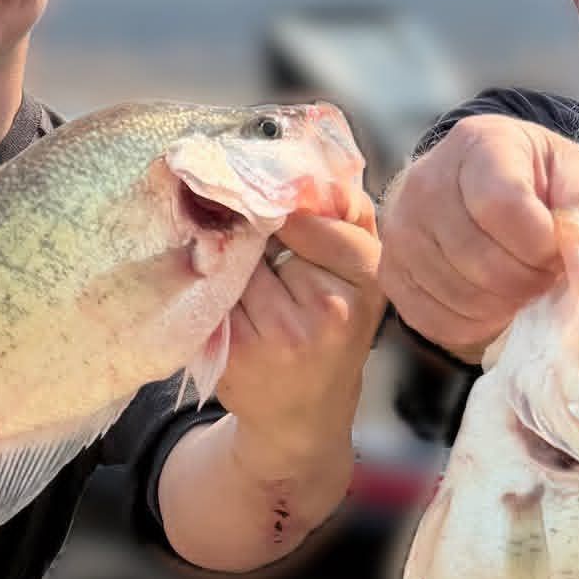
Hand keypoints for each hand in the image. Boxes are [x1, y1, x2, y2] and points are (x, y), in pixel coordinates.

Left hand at [216, 188, 385, 479]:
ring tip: (239, 271)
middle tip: (249, 230)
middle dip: (256, 229)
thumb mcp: (359, 277)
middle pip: (269, 235)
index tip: (277, 205)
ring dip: (229, 255)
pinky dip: (211, 285)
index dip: (290, 208)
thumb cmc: (331, 332)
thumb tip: (316, 163)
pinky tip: (221, 294)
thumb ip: (349, 217)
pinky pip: (215, 292)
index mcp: (367, 281)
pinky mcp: (238, 351)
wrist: (302, 415)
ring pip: (237, 260)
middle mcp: (329, 311)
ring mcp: (280, 335)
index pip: (317, 218)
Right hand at [379, 113, 578, 360]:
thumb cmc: (537, 182)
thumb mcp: (577, 175)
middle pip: (477, 256)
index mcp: (478, 144)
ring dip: (503, 305)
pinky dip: (473, 323)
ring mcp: (401, 231)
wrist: (481, 190)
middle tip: (544, 277)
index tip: (556, 251)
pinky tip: (494, 304)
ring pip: (457, 293)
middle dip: (526, 280)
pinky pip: (434, 318)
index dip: (540, 244)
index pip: (502, 205)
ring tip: (522, 288)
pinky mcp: (391, 272)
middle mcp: (425, 182)